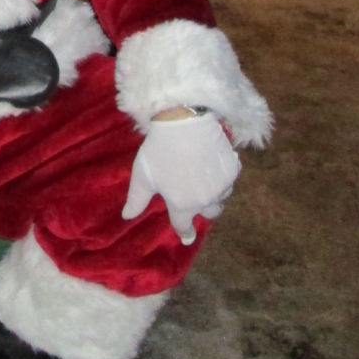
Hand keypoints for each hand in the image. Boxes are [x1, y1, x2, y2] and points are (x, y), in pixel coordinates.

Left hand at [122, 111, 240, 244]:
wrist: (185, 121)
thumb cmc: (159, 149)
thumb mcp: (143, 175)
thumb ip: (136, 199)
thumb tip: (126, 217)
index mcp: (181, 204)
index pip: (183, 226)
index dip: (185, 232)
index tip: (187, 237)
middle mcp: (204, 200)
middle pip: (209, 213)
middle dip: (203, 208)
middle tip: (195, 194)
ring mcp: (221, 186)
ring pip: (221, 197)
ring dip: (215, 192)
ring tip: (203, 176)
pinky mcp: (232, 171)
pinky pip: (230, 179)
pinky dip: (223, 175)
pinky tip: (214, 162)